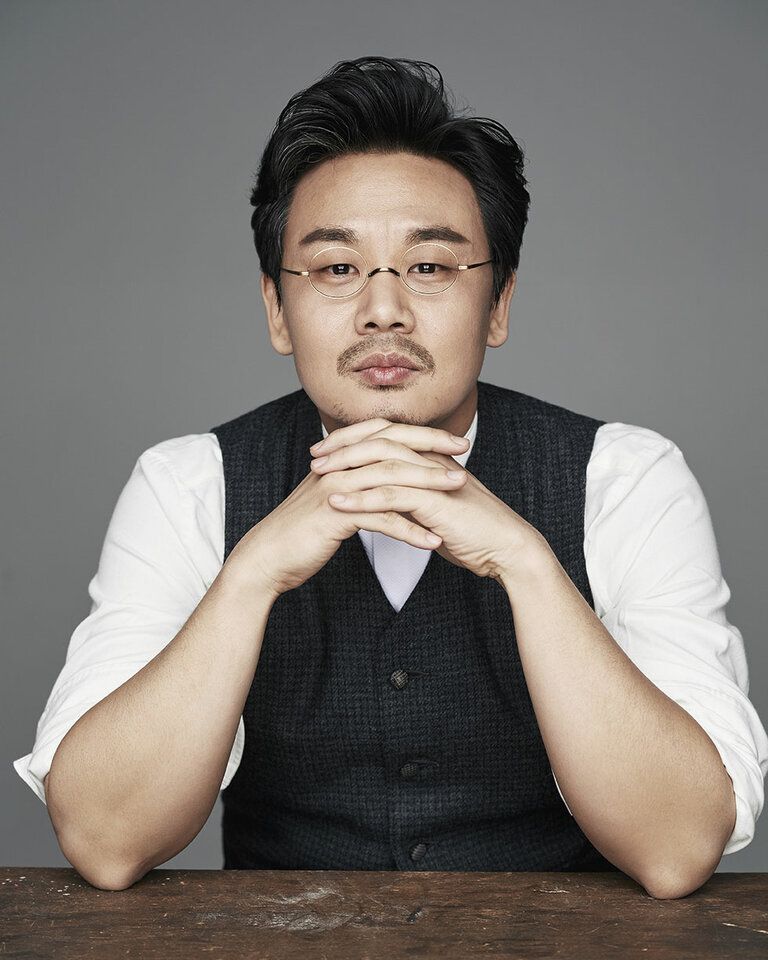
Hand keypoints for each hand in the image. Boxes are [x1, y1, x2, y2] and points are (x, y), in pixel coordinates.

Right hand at [224, 418, 476, 599]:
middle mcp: (339, 465)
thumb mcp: (332, 497)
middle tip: (464, 451)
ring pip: (392, 480)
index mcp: (341, 458)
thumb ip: (356, 482)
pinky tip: (433, 541)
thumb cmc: (303, 530)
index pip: (387, 434)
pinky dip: (411, 531)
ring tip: (459, 491)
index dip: (420, 434)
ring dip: (430, 486)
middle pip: (393, 447)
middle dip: (432, 448)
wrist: (268, 556)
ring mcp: (337, 488)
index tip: (452, 440)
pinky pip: (382, 520)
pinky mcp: (336, 515)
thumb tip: (383, 477)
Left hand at [310, 418, 547, 582]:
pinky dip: (361, 498)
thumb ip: (412, 498)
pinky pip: (391, 494)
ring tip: (317, 476)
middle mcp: (431, 460)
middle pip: (379, 441)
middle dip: (342, 447)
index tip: (325, 450)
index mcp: (430, 458)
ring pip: (381, 463)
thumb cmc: (473, 532)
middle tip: (314, 457)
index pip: (386, 436)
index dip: (353, 440)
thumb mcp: (435, 509)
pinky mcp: (435, 501)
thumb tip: (387, 498)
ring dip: (346, 469)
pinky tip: (337, 503)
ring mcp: (434, 478)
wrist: (507, 548)